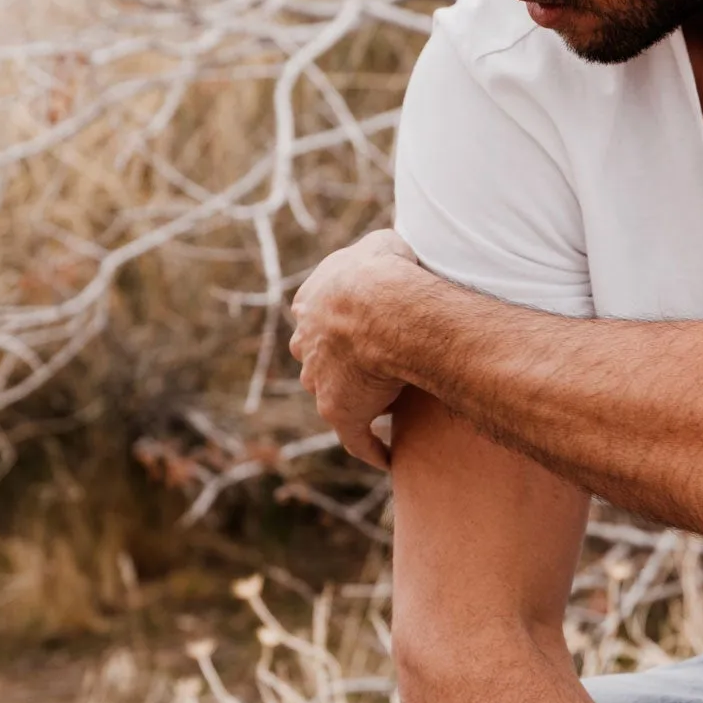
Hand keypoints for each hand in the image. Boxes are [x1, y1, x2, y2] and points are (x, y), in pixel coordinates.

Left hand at [289, 230, 426, 466]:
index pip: (316, 318)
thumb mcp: (380, 244)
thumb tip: (394, 248)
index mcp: (311, 304)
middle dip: (335, 363)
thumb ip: (380, 250)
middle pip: (317, 358)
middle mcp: (308, 344)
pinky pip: (357, 438)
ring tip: (385, 408)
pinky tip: (387, 458)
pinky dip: (371, 448)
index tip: (355, 331)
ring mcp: (321, 381)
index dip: (336, 324)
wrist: (378, 305)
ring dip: (353, 399)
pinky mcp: (341, 412)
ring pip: (332, 394)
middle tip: (366, 367)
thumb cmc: (383, 271)